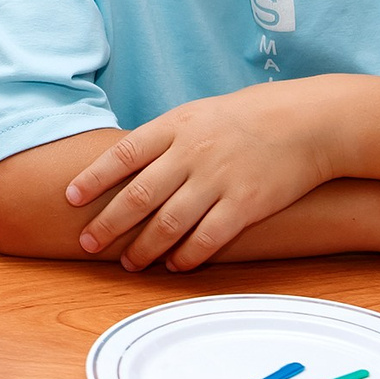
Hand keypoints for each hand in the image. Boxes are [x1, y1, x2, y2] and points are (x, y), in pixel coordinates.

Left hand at [69, 85, 341, 269]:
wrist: (309, 121)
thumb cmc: (250, 117)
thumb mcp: (201, 113)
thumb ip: (166, 138)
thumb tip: (127, 165)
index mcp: (178, 125)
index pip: (123, 154)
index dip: (94, 178)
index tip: (70, 198)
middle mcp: (193, 152)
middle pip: (138, 196)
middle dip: (108, 225)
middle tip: (87, 244)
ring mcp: (219, 179)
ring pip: (168, 223)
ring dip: (144, 248)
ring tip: (129, 263)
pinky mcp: (245, 204)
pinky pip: (207, 238)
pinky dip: (186, 256)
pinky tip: (174, 265)